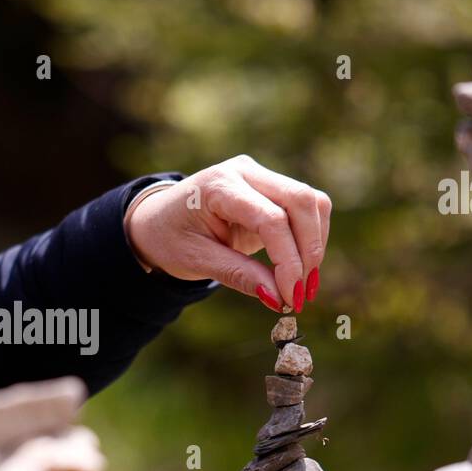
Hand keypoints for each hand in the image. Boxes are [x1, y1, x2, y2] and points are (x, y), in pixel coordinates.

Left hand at [125, 155, 330, 311]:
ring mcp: (261, 176)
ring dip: (315, 244)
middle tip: (302, 294)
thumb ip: (239, 275)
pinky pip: (307, 208)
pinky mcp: (272, 189)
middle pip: (301, 200)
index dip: (288, 260)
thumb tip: (280, 299)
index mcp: (219, 185)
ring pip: (311, 202)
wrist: (156, 220)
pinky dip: (311, 238)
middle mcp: (245, 171)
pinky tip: (300, 269)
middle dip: (309, 250)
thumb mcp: (196, 261)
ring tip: (303, 286)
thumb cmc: (170, 239)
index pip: (270, 218)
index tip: (291, 296)